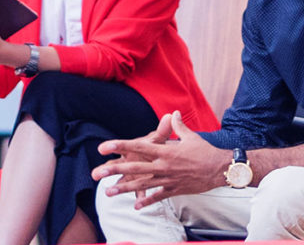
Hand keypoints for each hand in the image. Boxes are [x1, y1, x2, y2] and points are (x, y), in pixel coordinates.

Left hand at [92, 110, 227, 207]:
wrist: (222, 169)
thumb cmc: (205, 151)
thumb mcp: (190, 136)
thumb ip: (177, 126)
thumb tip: (172, 113)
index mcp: (165, 151)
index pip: (138, 146)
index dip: (120, 145)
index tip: (103, 146)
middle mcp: (164, 165)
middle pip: (135, 167)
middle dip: (115, 170)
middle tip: (98, 173)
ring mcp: (169, 179)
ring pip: (143, 185)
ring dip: (125, 189)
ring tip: (109, 192)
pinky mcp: (175, 189)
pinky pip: (159, 196)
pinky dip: (147, 201)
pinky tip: (136, 206)